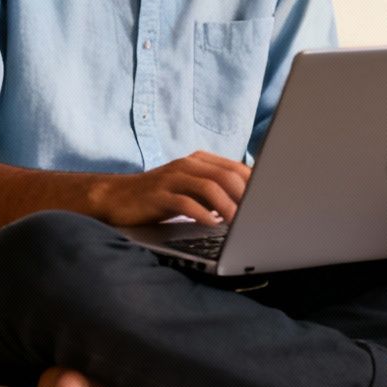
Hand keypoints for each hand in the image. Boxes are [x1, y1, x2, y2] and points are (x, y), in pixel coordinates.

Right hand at [93, 151, 250, 228]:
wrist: (117, 197)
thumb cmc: (160, 196)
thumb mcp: (191, 190)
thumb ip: (216, 192)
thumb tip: (249, 204)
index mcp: (199, 161)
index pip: (236, 168)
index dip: (255, 185)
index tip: (269, 203)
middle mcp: (187, 165)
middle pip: (226, 175)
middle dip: (245, 196)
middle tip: (257, 216)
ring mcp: (171, 178)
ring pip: (208, 187)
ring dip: (227, 206)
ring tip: (237, 223)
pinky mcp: (158, 195)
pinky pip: (184, 202)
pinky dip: (201, 214)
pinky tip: (210, 225)